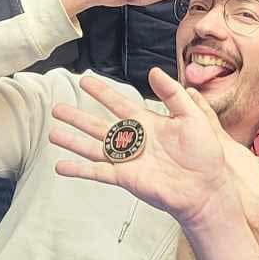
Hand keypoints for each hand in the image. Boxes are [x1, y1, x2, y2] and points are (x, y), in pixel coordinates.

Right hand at [51, 67, 238, 225]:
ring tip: (52, 133)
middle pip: (99, 125)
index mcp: (149, 123)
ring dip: (72, 140)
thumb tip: (154, 71)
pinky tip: (61, 166)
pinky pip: (97, 172)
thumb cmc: (204, 154)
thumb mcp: (192, 116)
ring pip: (93, 147)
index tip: (85, 81)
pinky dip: (79, 170)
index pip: (119, 103)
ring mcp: (128, 160)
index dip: (102, 92)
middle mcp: (134, 141)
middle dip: (78, 117)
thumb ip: (172, 94)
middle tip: (57, 107)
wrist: (206, 187)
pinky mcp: (126, 178)